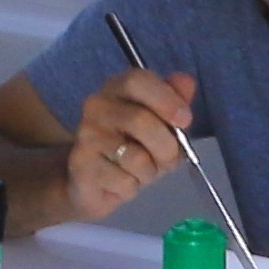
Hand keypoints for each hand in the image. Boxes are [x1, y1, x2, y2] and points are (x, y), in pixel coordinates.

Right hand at [67, 67, 197, 225]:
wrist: (94, 181)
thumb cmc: (133, 148)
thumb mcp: (161, 124)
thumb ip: (174, 101)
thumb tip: (187, 81)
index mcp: (117, 88)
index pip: (138, 80)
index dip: (166, 99)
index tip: (185, 120)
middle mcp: (96, 106)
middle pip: (140, 120)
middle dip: (166, 147)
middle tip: (169, 158)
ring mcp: (86, 135)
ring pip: (136, 157)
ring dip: (150, 172)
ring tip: (141, 171)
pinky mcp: (82, 165)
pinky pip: (124, 181)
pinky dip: (133, 187)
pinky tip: (122, 182)